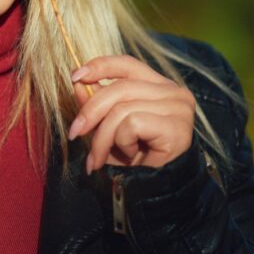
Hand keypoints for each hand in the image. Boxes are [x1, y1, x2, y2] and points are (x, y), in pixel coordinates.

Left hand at [68, 55, 196, 174]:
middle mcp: (174, 92)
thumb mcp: (108, 126)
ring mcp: (179, 108)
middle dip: (90, 112)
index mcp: (159, 86)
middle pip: (120, 88)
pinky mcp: (177, 127)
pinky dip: (122, 142)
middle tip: (75, 133)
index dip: (100, 66)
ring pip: (122, 109)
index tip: (75, 76)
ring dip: (103, 136)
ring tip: (99, 157)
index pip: (127, 64)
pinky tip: (132, 155)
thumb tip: (77, 82)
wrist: (156, 190)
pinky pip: (132, 124)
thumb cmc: (135, 157)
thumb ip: (95, 102)